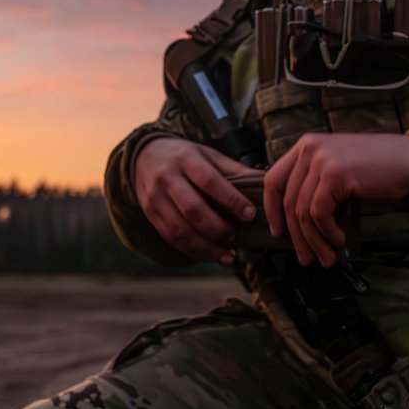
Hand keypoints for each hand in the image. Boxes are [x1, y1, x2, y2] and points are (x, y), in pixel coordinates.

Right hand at [135, 137, 261, 263]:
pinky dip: (193, 251)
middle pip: (193, 210)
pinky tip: (211, 255)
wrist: (144, 156)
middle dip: (218, 228)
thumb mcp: (207, 154)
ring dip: (206, 247)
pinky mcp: (150, 214)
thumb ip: (233, 169)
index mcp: (186, 158)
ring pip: (180, 229)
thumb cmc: (184, 156)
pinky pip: (171, 238)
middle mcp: (167, 178)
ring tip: (228, 254)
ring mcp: (155, 198)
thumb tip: (264, 182)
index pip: (210, 181)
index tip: (250, 214)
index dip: (231, 200)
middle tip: (237, 236)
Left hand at [263, 132, 408, 267]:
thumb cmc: (379, 168)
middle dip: (295, 235)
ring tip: (326, 257)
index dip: (272, 210)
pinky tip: (339, 240)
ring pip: (302, 211)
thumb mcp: (338, 167)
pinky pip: (319, 213)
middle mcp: (309, 148)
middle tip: (305, 258)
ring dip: (313, 241)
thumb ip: (315, 181)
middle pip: (287, 200)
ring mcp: (321, 159)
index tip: (278, 232)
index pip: (273, 180)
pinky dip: (326, 232)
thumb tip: (295, 219)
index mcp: (306, 145)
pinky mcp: (335, 173)